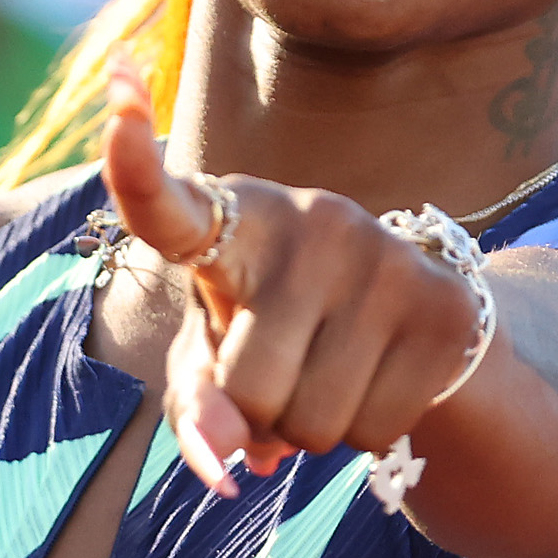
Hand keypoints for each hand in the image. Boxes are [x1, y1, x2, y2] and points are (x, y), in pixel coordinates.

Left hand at [99, 64, 485, 497]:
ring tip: (331, 377)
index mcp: (234, 219)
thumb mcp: (220, 355)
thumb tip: (220, 464)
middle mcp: (311, 219)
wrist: (415, 313)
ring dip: (312, 433)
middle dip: (262, 416)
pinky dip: (366, 436)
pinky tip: (378, 383)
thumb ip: (197, 404)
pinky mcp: (444, 308)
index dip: (134, 165)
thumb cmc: (281, 330)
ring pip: (315, 424)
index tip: (113, 93)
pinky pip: (374, 432)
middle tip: (286, 376)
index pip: (169, 205)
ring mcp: (384, 258)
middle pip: (251, 390)